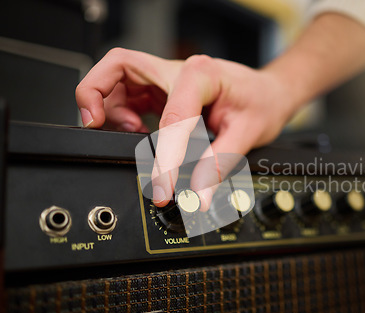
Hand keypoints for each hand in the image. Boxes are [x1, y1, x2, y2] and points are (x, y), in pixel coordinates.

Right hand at [76, 48, 295, 208]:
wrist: (269, 92)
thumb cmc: (262, 102)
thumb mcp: (248, 133)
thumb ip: (220, 164)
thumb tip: (198, 194)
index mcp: (201, 74)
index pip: (171, 115)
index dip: (164, 155)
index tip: (163, 185)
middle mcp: (178, 71)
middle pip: (118, 66)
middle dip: (95, 92)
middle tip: (94, 124)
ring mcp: (167, 79)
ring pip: (117, 81)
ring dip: (110, 108)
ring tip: (132, 135)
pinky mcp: (163, 92)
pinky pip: (129, 98)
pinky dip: (122, 115)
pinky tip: (139, 133)